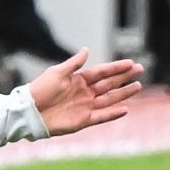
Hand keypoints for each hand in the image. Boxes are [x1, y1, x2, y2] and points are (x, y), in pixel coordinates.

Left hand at [27, 51, 143, 135]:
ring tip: (138, 86)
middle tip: (140, 70)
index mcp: (77, 80)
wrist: (29, 111)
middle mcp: (84, 93)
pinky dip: (113, 113)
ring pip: (109, 99)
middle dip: (124, 77)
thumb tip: (87, 49)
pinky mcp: (83, 120)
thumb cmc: (39, 90)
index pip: (101, 72)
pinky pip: (102, 116)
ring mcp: (85, 106)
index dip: (116, 68)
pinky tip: (125, 109)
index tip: (130, 63)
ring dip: (123, 93)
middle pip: (109, 84)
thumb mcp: (56, 73)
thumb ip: (74, 63)